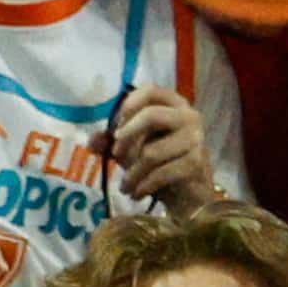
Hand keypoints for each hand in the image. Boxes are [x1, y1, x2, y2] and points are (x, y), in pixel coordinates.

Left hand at [104, 85, 217, 209]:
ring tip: (125, 186)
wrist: (190, 195)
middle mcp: (189, 116)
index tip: (116, 129)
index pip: (149, 91)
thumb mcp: (133, 149)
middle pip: (151, 115)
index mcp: (174, 105)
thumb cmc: (161, 163)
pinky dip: (143, 186)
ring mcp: (195, 139)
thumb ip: (112, 141)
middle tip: (115, 154)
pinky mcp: (196, 163)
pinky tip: (136, 193)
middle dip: (127, 136)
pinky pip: (161, 173)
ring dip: (132, 174)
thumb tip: (91, 141)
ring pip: (151, 152)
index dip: (128, 107)